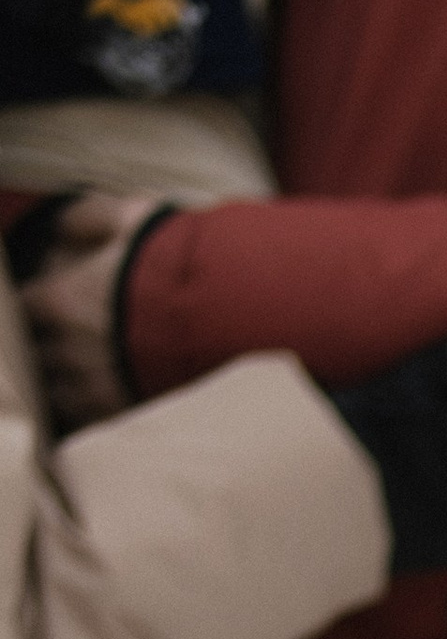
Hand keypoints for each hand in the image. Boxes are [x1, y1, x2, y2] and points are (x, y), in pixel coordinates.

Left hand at [20, 192, 161, 426]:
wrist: (229, 317)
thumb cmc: (179, 264)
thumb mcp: (133, 218)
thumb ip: (91, 216)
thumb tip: (62, 222)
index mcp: (63, 301)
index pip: (24, 304)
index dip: (36, 302)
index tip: (48, 300)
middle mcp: (71, 350)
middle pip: (37, 352)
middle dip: (47, 343)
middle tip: (70, 337)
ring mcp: (97, 388)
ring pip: (58, 393)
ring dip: (66, 382)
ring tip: (86, 375)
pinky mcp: (127, 416)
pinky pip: (92, 423)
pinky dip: (93, 412)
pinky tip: (106, 402)